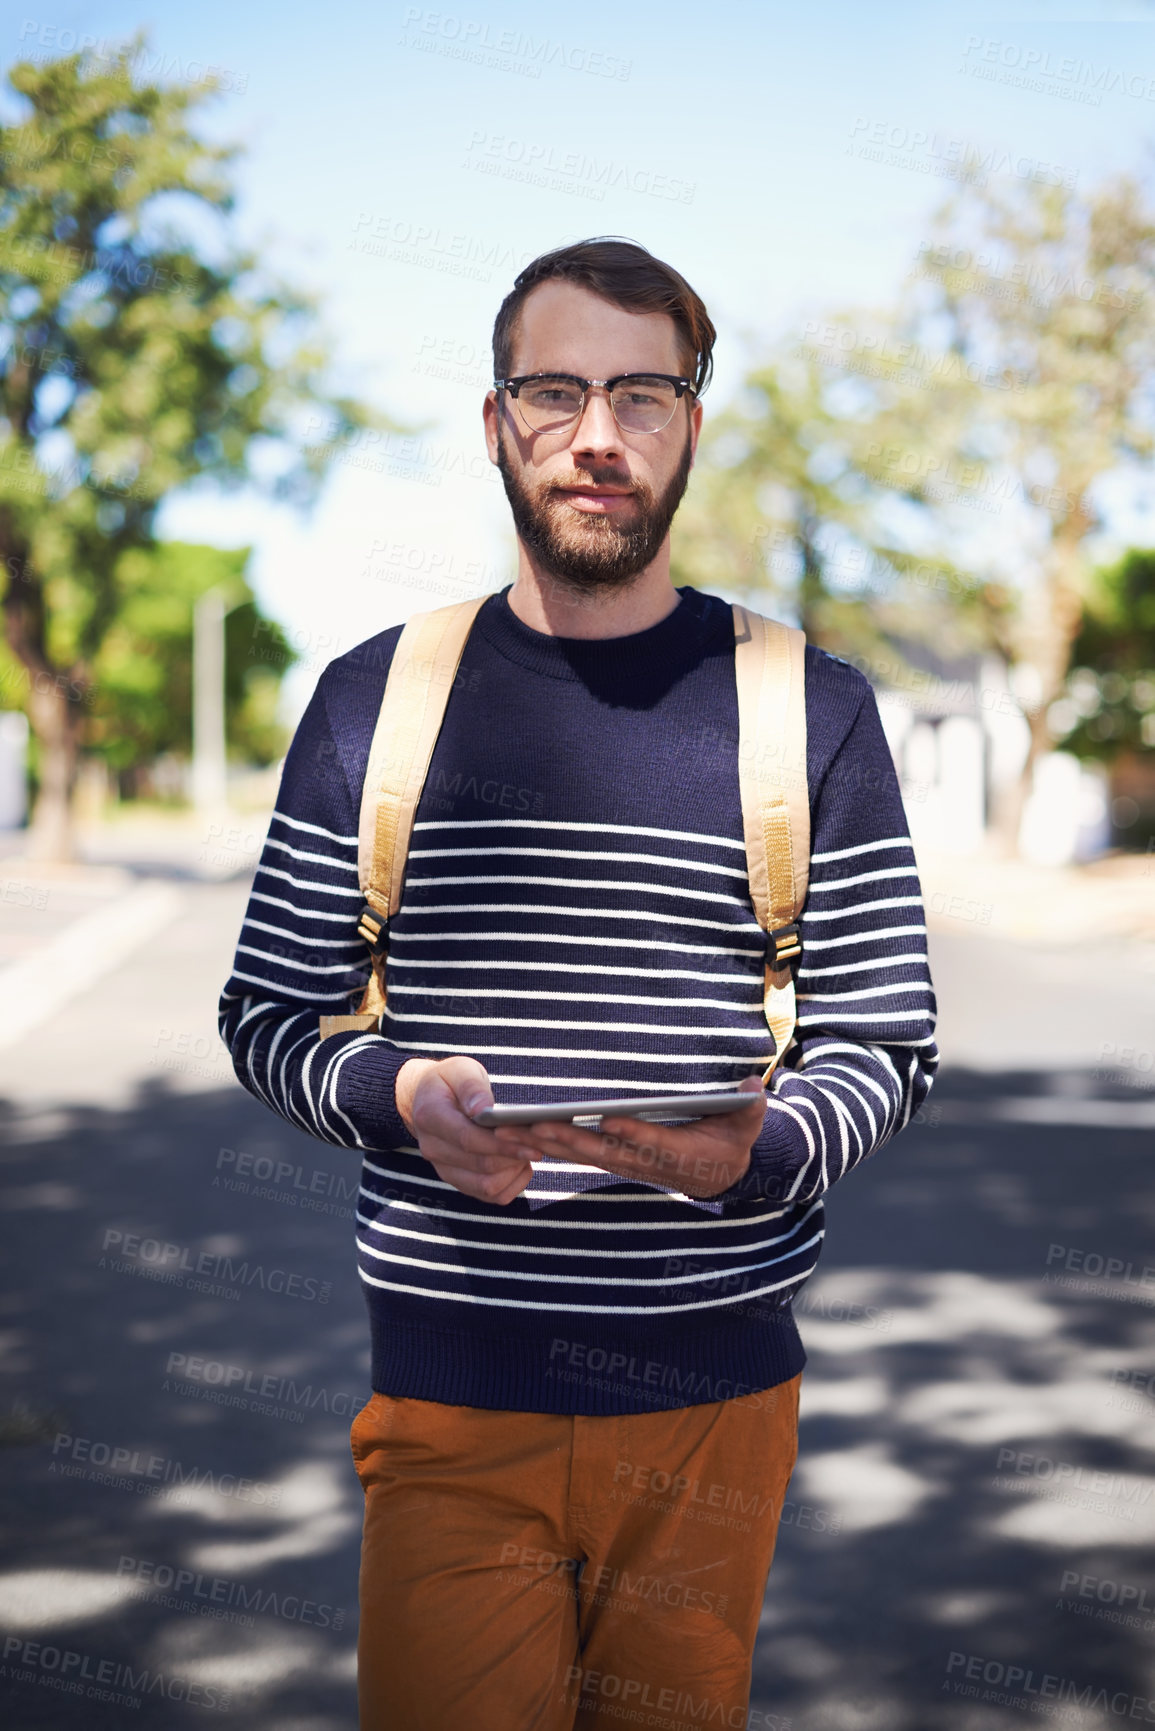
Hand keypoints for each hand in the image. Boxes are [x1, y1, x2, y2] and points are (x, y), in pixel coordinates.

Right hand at [395, 1056, 532, 1205]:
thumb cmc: (450, 1082)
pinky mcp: (458, 1181)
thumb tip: (484, 1110)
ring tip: (528, 1151)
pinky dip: (512, 1184)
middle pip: (482, 1166)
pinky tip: (520, 1165)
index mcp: (431, 1117)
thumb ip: (472, 1087)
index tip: (532, 1144)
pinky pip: (490, 1195)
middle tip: (539, 1145)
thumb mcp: (460, 1070)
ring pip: (487, 1187)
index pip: (469, 1139)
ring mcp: (445, 1169)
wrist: (428, 1100)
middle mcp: (433, 1149)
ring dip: (514, 1172)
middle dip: (515, 1158)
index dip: (502, 1145)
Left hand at [492, 1076, 766, 1199]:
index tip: (609, 1119)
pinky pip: (579, 1154)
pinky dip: (551, 1146)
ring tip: (509, 1132)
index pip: (652, 1141)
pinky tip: (522, 1137)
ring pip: (582, 1153)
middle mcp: (646, 1160)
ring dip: (546, 1143)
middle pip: (602, 1150)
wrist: (719, 1175)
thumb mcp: (747, 1124)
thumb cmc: (730, 1142)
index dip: (632, 1132)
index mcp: (678, 1150)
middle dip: (566, 1138)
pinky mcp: (615, 1159)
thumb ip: (750, 1108)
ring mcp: (627, 1162)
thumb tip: (754, 1088)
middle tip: (532, 1125)